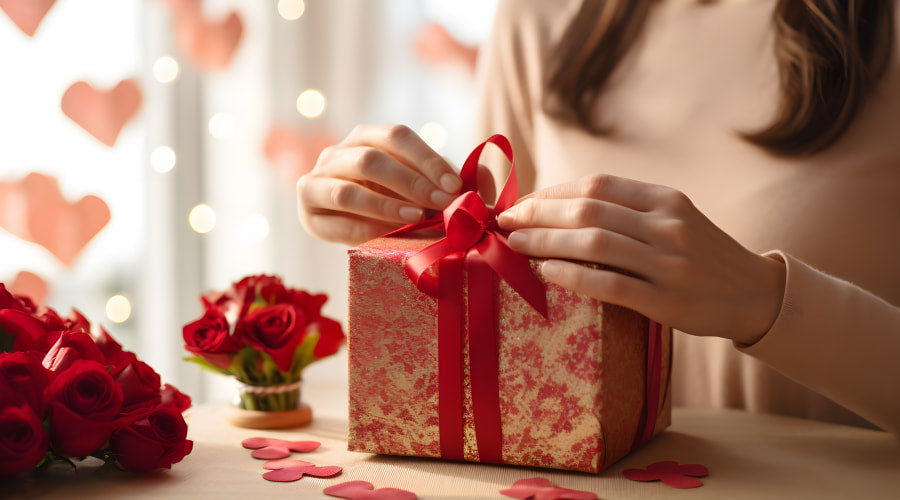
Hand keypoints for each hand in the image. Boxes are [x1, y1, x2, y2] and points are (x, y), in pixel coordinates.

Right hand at [296, 124, 462, 245]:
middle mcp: (336, 153)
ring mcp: (315, 182)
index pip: (396, 136)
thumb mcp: (420, 185)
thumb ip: (445, 180)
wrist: (350, 227)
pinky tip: (388, 238)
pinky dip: (365, 231)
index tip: (455, 185)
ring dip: (385, 207)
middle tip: (440, 203)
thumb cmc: (392, 200)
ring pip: (347, 192)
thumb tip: (483, 176)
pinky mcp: (307, 214)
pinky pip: (335, 224)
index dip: (427, 159)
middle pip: (370, 160)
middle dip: (410, 183)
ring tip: (416, 217)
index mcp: (365, 137)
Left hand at [496, 174, 785, 343]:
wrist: (754, 294)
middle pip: (589, 210)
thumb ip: (627, 209)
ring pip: (594, 244)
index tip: (520, 202)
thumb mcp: (673, 218)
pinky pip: (610, 285)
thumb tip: (559, 205)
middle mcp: (668, 226)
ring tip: (514, 245)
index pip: (597, 186)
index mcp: (665, 199)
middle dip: (538, 214)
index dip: (552, 192)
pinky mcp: (667, 301)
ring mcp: (669, 264)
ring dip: (546, 242)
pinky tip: (546, 273)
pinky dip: (573, 277)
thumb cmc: (700, 255)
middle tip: (505, 222)